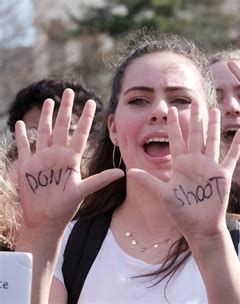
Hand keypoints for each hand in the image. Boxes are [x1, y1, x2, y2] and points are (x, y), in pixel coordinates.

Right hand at [15, 89, 123, 230]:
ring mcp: (42, 158)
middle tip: (69, 91)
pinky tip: (20, 124)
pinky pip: (24, 146)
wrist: (46, 218)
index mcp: (72, 158)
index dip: (86, 117)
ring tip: (48, 100)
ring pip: (44, 131)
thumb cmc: (67, 206)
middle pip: (62, 126)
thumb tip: (122, 173)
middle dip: (65, 108)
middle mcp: (58, 154)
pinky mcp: (27, 165)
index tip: (92, 102)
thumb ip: (101, 179)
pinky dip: (21, 135)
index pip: (80, 132)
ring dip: (45, 116)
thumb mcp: (85, 190)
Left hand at [127, 101, 239, 240]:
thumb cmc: (181, 213)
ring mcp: (210, 167)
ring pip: (212, 141)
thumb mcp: (163, 194)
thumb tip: (129, 171)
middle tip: (194, 101)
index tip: (170, 109)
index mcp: (181, 164)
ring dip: (213, 126)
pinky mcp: (222, 175)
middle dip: (194, 118)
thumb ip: (149, 180)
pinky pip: (230, 157)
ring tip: (214, 110)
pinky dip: (236, 145)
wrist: (199, 227)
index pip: (176, 139)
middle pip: (195, 135)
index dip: (173, 124)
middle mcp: (195, 162)